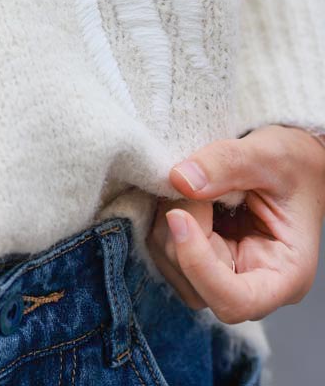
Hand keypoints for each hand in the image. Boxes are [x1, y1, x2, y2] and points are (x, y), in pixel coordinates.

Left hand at [147, 125, 324, 322]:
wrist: (292, 161)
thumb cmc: (292, 163)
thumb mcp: (267, 155)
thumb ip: (226, 164)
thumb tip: (179, 180)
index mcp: (285, 274)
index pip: (235, 301)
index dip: (198, 266)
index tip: (179, 216)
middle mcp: (255, 283)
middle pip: (200, 288)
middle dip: (180, 236)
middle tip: (187, 185)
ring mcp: (227, 273)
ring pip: (177, 272)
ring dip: (167, 228)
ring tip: (187, 186)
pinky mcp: (205, 256)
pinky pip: (169, 253)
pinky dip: (163, 223)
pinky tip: (179, 195)